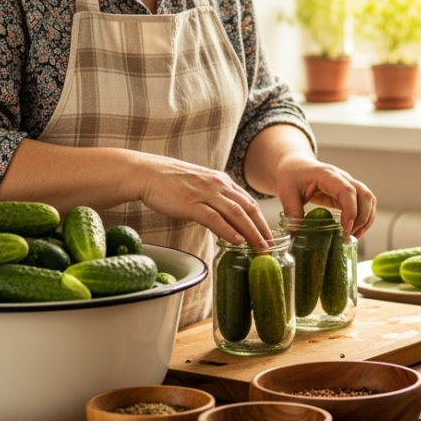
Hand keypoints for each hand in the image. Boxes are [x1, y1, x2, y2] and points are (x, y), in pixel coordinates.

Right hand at [136, 153, 271, 249]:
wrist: (148, 173)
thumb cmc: (171, 182)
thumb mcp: (201, 186)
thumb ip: (215, 199)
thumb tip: (226, 218)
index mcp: (222, 181)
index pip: (249, 203)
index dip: (262, 220)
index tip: (270, 236)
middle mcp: (218, 186)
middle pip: (248, 209)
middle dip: (262, 229)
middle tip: (272, 246)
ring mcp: (206, 194)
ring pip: (236, 214)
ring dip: (251, 232)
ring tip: (261, 247)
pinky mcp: (191, 204)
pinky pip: (214, 218)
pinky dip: (228, 230)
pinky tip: (237, 241)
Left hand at [273, 154, 376, 237]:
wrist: (295, 164)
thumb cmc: (291, 174)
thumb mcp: (287, 193)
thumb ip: (292, 213)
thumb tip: (296, 236)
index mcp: (327, 175)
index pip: (347, 190)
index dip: (351, 209)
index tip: (346, 227)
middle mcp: (342, 178)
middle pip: (364, 194)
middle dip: (362, 217)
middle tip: (350, 235)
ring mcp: (348, 184)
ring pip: (369, 199)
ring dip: (366, 219)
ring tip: (354, 236)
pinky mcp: (348, 192)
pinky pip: (364, 204)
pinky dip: (364, 218)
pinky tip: (355, 231)